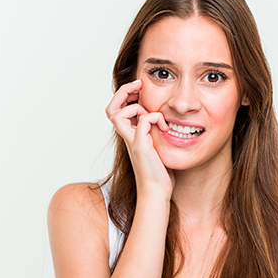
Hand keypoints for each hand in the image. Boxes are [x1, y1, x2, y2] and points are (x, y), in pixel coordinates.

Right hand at [105, 79, 173, 198]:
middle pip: (111, 109)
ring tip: (150, 111)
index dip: (125, 96)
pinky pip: (144, 120)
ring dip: (135, 106)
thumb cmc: (159, 173)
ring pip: (117, 114)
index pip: (117, 110)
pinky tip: (166, 127)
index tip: (140, 89)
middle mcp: (127, 137)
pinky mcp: (141, 146)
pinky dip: (155, 117)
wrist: (157, 192)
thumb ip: (156, 132)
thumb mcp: (157, 146)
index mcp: (130, 135)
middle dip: (123, 92)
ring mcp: (132, 141)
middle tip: (139, 86)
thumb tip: (166, 119)